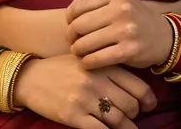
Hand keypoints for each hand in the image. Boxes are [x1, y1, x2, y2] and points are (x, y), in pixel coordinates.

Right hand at [14, 54, 156, 128]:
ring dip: (127, 128)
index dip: (148, 99)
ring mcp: (85, 99)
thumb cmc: (60, 69)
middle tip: (134, 117)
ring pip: (118, 120)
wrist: (30, 77)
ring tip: (128, 128)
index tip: (150, 105)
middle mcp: (96, 81)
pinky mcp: (74, 116)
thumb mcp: (86, 60)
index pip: (137, 84)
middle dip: (136, 114)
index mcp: (102, 65)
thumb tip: (135, 87)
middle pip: (130, 104)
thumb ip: (108, 68)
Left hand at [66, 0, 172, 69]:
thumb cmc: (133, 18)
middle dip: (72, 35)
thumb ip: (96, 4)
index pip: (78, 4)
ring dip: (77, 51)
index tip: (72, 25)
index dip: (69, 17)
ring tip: (79, 52)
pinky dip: (87, 62)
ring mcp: (126, 30)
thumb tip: (68, 17)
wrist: (163, 36)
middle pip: (79, 24)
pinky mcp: (129, 51)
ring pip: (85, 43)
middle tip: (74, 41)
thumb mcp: (119, 1)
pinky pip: (96, 58)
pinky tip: (87, 62)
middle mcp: (121, 8)